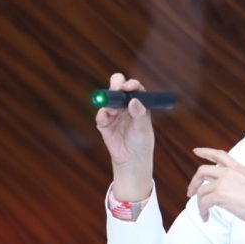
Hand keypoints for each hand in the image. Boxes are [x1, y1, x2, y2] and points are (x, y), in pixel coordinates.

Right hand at [95, 73, 154, 199]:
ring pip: (108, 99)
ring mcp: (114, 113)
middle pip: (117, 86)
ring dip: (110, 102)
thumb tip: (134, 101)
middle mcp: (125, 105)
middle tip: (117, 89)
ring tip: (114, 112)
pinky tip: (106, 119)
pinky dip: (102, 115)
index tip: (128, 87)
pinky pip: (101, 115)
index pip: (134, 87)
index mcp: (138, 103)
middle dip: (116, 84)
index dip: (130, 84)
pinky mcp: (104, 123)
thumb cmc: (141, 142)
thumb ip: (139, 114)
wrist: (131, 159)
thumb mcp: (143, 128)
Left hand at [187, 147, 244, 234]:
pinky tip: (206, 217)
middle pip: (203, 170)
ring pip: (201, 190)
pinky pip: (203, 202)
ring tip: (203, 212)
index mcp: (239, 168)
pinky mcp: (220, 195)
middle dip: (194, 181)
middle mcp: (229, 173)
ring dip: (199, 202)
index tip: (196, 151)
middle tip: (191, 191)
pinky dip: (202, 211)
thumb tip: (229, 194)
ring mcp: (224, 183)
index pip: (219, 155)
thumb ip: (239, 184)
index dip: (205, 152)